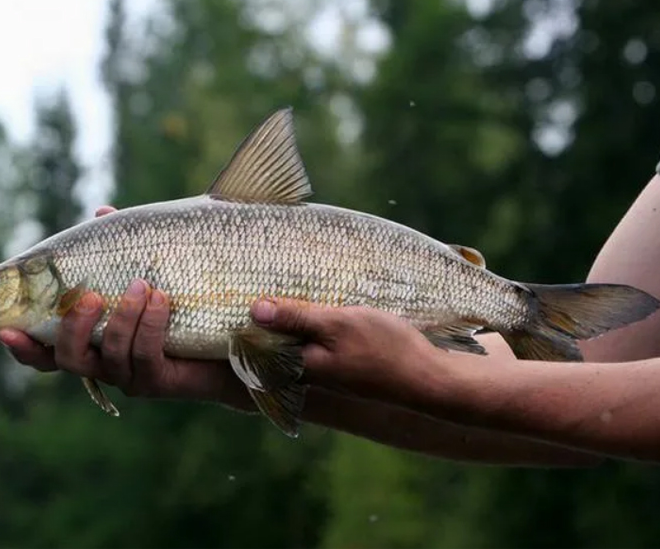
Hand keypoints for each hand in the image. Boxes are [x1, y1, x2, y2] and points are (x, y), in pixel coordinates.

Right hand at [0, 206, 254, 410]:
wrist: (236, 334)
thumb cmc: (187, 295)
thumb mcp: (152, 264)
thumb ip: (124, 244)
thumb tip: (102, 211)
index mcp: (90, 334)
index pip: (43, 346)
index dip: (21, 344)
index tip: (4, 329)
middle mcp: (103, 359)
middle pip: (64, 359)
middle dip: (70, 329)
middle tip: (88, 297)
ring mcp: (130, 373)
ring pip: (106, 357)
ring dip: (120, 319)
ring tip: (143, 286)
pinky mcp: (160, 381)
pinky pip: (144, 358)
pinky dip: (149, 327)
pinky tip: (162, 300)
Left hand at [249, 299, 450, 405]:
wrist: (428, 380)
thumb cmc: (384, 349)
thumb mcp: (337, 324)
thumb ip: (296, 318)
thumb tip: (254, 309)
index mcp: (297, 365)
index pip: (254, 344)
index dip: (242, 320)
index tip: (231, 292)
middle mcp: (305, 372)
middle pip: (272, 341)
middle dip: (263, 315)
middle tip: (251, 280)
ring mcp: (324, 370)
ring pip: (293, 339)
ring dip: (288, 316)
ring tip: (279, 283)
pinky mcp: (340, 364)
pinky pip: (313, 341)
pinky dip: (309, 322)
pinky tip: (313, 302)